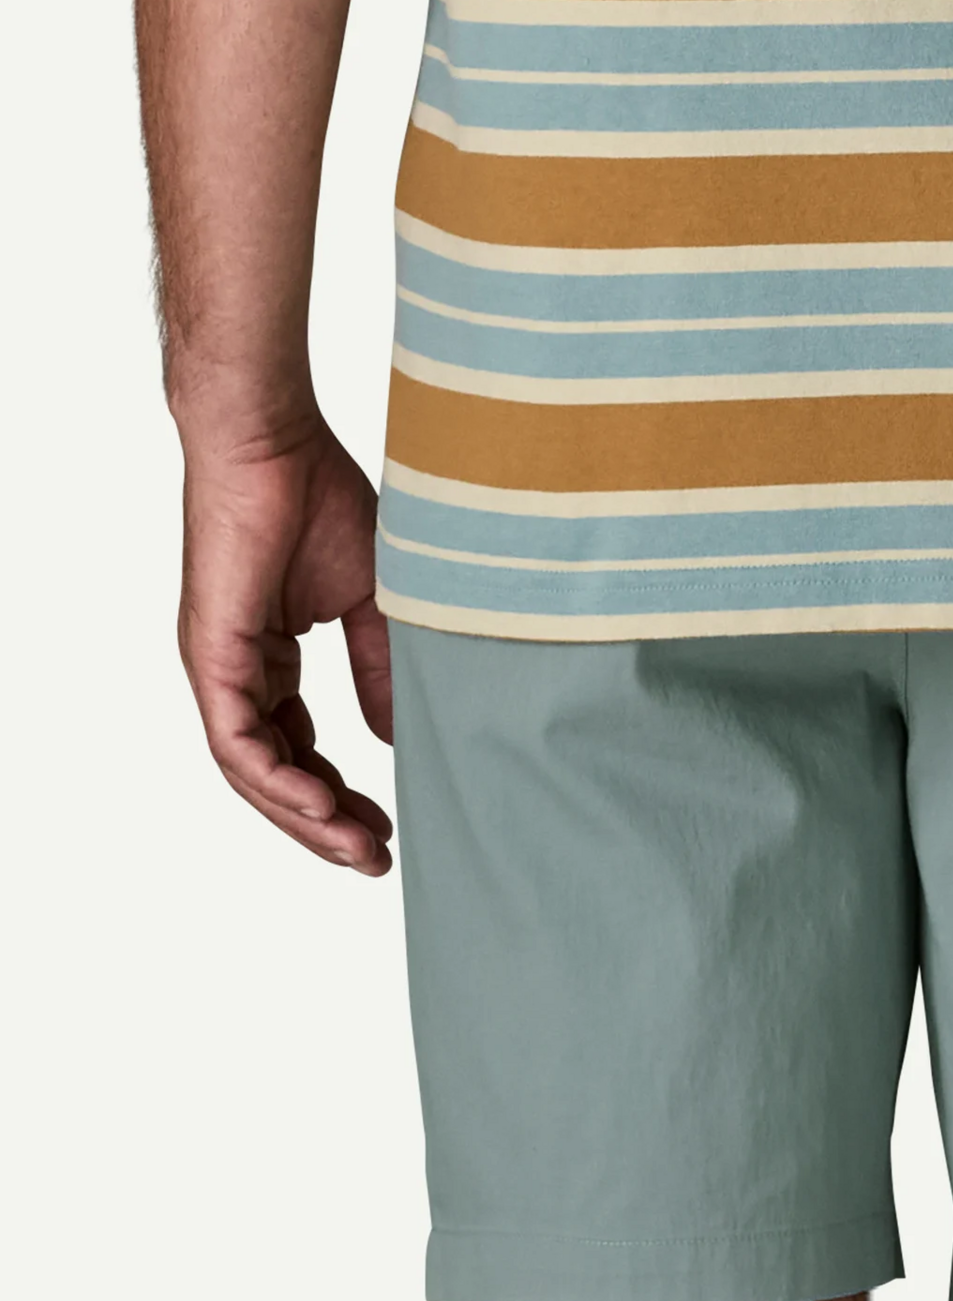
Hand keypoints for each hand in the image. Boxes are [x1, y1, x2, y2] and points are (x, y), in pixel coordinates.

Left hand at [177, 416, 393, 875]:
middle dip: (324, 824)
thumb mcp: (371, 607)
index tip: (387, 827)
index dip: (340, 795)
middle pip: (274, 773)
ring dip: (303, 816)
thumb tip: (395, 737)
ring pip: (252, 770)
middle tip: (374, 859)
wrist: (275, 441)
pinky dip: (276, 779)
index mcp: (267, 658)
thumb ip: (378, 671)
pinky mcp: (210, 654)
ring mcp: (217, 666)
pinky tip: (318, 805)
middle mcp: (235, 671)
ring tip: (355, 847)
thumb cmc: (320, 500)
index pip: (299, 748)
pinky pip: (237, 740)